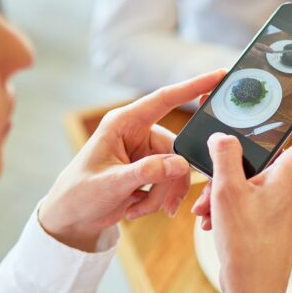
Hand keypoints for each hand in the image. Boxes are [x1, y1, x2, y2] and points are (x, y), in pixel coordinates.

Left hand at [38, 70, 224, 251]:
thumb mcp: (111, 184)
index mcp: (124, 122)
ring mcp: (145, 151)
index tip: (220, 75)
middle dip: (169, 182)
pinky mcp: (151, 168)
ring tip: (137, 209)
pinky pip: (171, 181)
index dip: (193, 86)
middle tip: (162, 206)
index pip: (165, 99)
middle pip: (176, 150)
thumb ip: (146, 173)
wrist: (71, 217)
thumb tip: (180, 165)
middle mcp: (137, 132)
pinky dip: (158, 199)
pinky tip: (135, 208)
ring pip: (176, 170)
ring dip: (161, 195)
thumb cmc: (80, 194)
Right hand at [192, 67, 291, 292]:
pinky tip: (210, 216)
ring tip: (207, 207)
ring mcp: (286, 197)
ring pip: (253, 173)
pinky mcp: (274, 210)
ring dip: (226, 184)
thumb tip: (223, 137)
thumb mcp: (228, 194)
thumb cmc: (249, 247)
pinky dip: (228, 199)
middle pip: (269, 149)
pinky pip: (249, 192)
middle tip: (215, 171)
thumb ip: (225, 157)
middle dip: (236, 156)